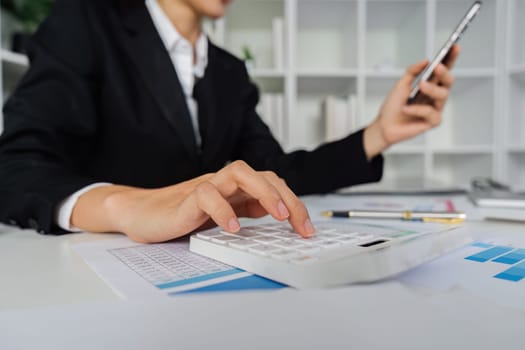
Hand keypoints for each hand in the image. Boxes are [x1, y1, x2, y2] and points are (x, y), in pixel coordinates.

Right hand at [71, 160, 314, 242]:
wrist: (141, 213)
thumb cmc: (181, 215)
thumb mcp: (223, 215)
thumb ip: (248, 210)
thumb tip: (279, 214)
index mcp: (236, 189)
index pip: (272, 185)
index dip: (294, 203)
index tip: (307, 229)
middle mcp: (224, 183)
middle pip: (262, 175)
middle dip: (287, 198)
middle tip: (300, 225)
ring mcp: (206, 187)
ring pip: (239, 172)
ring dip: (264, 193)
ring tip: (277, 216)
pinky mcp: (186, 199)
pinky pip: (207, 195)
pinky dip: (223, 210)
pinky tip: (233, 228)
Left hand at [363, 45, 459, 158]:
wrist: (383, 126)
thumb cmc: (393, 106)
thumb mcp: (400, 85)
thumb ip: (412, 71)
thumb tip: (426, 60)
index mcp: (430, 85)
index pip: (443, 70)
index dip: (451, 58)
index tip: (455, 46)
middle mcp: (435, 96)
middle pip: (449, 81)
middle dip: (445, 72)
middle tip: (437, 66)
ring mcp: (436, 108)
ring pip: (443, 95)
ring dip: (431, 89)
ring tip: (420, 86)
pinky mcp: (433, 122)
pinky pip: (431, 113)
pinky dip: (417, 109)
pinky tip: (406, 109)